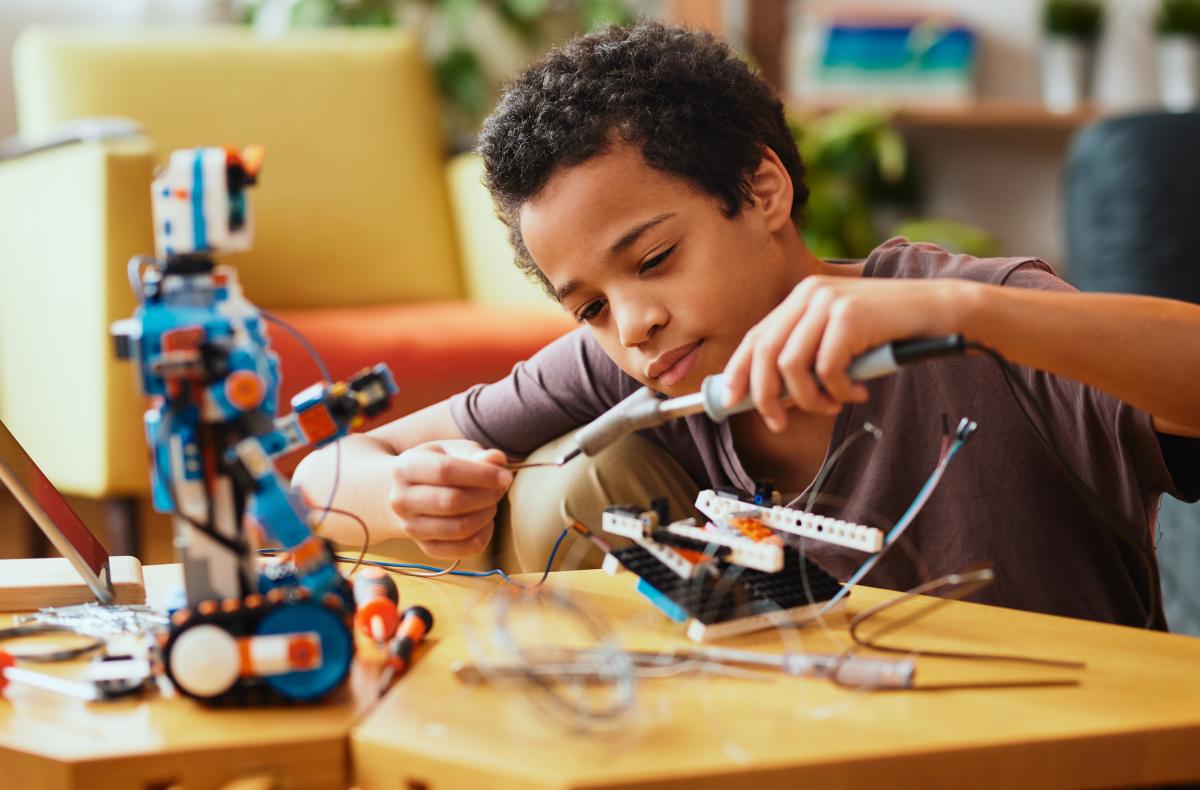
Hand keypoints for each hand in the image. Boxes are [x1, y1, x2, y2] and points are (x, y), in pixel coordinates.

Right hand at [389, 439, 512, 558]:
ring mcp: (411, 527)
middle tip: (500, 489)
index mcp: (406, 468)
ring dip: (486, 515)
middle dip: (486, 496)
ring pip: (459, 528)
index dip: (481, 475)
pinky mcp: (426, 548)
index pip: (445, 471)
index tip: (506, 477)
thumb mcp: (452, 451)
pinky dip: (484, 535)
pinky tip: (486, 520)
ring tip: (492, 502)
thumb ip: (475, 454)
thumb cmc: (437, 466)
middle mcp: (401, 500)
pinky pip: (463, 548)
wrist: (409, 493)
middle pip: (451, 502)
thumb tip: (498, 460)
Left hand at [724, 276, 972, 429]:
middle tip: (778, 422)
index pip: (756, 337)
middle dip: (765, 396)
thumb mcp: (840, 340)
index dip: (738, 371)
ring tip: (832, 405)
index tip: (730, 400)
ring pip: (791, 366)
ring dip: (808, 398)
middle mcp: (810, 295)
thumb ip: (808, 357)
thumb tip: (772, 397)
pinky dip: (838, 391)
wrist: (939, 312)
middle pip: (765, 353)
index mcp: (802, 298)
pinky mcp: (850, 316)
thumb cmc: (889, 332)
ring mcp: (829, 303)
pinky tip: (857, 391)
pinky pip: (826, 370)